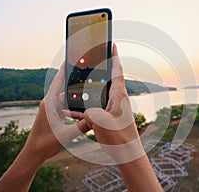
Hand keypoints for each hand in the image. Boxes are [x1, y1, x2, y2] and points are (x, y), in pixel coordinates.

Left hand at [24, 64, 90, 161]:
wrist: (33, 154)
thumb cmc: (45, 144)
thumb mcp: (67, 134)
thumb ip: (82, 126)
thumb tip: (96, 118)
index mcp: (49, 103)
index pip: (58, 81)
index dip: (64, 69)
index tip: (69, 59)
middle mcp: (48, 104)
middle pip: (63, 89)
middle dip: (74, 83)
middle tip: (86, 76)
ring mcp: (49, 109)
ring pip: (64, 99)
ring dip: (74, 97)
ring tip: (86, 92)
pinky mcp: (51, 115)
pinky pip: (63, 106)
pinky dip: (71, 106)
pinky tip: (81, 109)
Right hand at [83, 44, 144, 162]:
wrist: (128, 155)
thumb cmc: (120, 139)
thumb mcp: (102, 123)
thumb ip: (91, 112)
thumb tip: (86, 110)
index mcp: (119, 95)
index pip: (116, 70)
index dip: (113, 55)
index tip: (111, 43)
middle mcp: (117, 99)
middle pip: (106, 79)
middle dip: (97, 69)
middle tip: (88, 60)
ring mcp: (112, 108)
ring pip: (97, 94)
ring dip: (86, 90)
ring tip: (74, 86)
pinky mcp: (108, 117)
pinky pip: (93, 108)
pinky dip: (82, 108)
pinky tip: (70, 111)